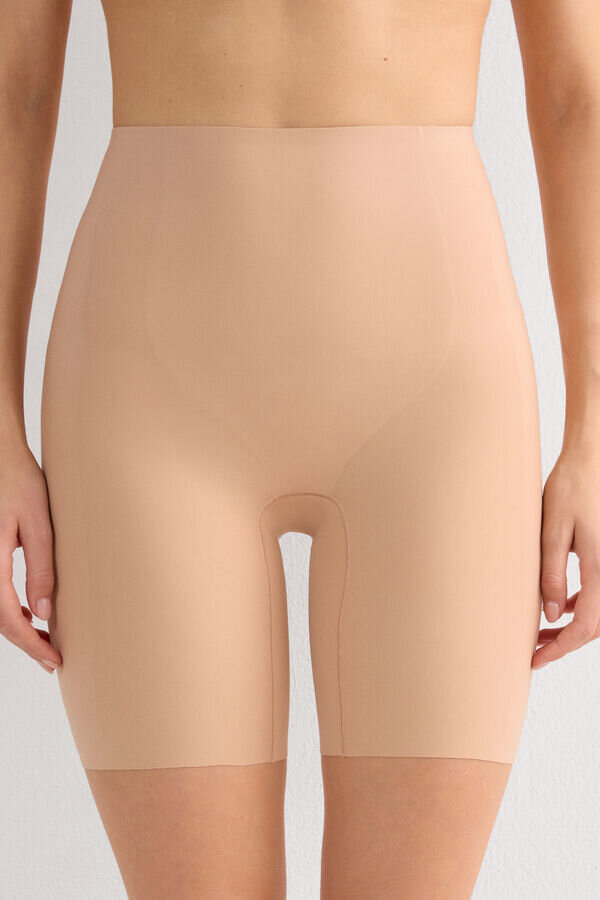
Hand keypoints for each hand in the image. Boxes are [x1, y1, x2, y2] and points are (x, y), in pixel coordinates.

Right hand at [0, 441, 61, 672]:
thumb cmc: (18, 480)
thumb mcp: (38, 523)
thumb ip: (41, 568)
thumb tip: (46, 612)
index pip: (9, 617)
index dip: (30, 643)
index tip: (53, 660)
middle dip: (25, 641)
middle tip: (53, 658)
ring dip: (17, 626)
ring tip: (45, 639)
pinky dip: (9, 607)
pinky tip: (29, 611)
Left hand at [533, 448, 599, 668]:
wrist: (591, 460)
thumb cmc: (571, 488)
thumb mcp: (553, 530)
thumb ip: (552, 573)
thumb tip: (549, 614)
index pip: (585, 625)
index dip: (561, 648)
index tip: (536, 659)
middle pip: (595, 625)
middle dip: (565, 642)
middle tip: (533, 651)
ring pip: (597, 612)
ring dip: (571, 626)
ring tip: (539, 634)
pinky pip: (597, 593)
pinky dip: (578, 606)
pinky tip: (555, 606)